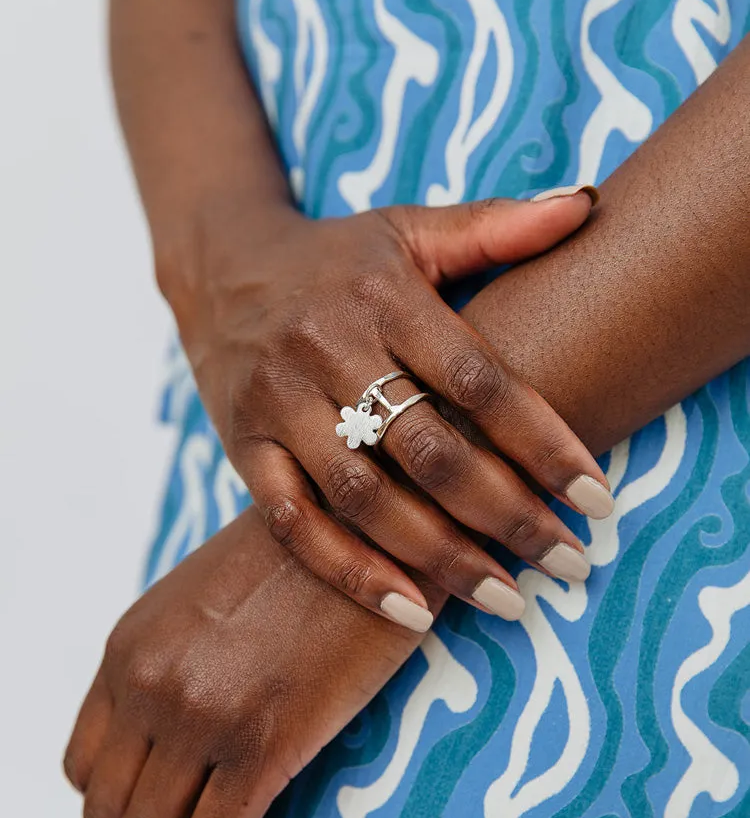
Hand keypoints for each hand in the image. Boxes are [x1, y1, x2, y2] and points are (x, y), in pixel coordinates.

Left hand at [63, 506, 443, 817]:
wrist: (370, 520)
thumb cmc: (305, 556)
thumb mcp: (210, 598)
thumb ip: (176, 661)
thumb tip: (179, 735)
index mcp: (130, 646)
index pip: (86, 760)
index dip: (110, 812)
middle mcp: (149, 681)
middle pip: (110, 809)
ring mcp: (200, 712)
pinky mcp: (261, 741)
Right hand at [163, 190, 612, 628]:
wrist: (220, 268)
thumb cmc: (335, 257)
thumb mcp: (409, 229)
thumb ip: (495, 225)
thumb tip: (588, 206)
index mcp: (383, 296)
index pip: (478, 381)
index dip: (542, 444)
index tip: (595, 501)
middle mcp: (328, 350)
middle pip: (429, 451)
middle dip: (506, 516)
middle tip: (568, 565)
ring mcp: (279, 405)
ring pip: (366, 498)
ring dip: (440, 557)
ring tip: (508, 600)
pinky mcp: (243, 449)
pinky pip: (293, 522)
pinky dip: (351, 571)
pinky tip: (411, 611)